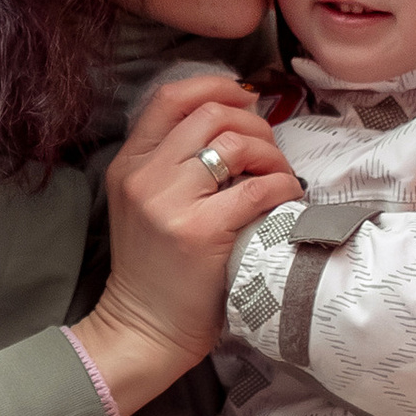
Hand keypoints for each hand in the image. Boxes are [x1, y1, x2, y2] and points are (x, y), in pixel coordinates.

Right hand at [74, 73, 300, 415]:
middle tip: (269, 151)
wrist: (143, 330)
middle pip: (210, 113)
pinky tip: (285, 199)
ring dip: (271, 154)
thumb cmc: (155, 270)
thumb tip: (234, 124)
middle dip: (253, 122)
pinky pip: (254, 188)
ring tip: (278, 176)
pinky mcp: (199, 232)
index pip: (170, 97)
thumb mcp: (144, 205)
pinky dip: (281, 186)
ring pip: (235, 143)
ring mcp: (169, 203)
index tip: (246, 98)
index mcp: (129, 164)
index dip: (215, 85)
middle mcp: (144, 176)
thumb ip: (171, 164)